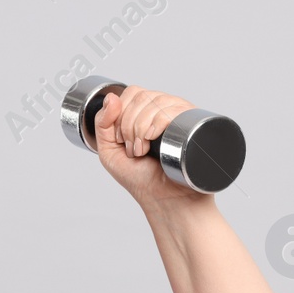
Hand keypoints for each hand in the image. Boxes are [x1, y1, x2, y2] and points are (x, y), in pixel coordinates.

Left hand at [92, 85, 215, 212]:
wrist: (166, 200)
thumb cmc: (141, 179)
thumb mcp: (109, 151)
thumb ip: (102, 124)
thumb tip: (110, 97)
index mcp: (145, 113)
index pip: (131, 93)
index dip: (121, 114)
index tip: (122, 140)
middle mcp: (163, 110)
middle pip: (140, 95)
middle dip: (128, 125)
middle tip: (134, 150)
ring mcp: (178, 116)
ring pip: (154, 101)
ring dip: (140, 129)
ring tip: (144, 151)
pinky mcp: (191, 124)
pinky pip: (170, 110)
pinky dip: (155, 125)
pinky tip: (153, 142)